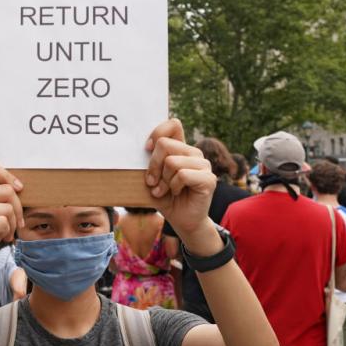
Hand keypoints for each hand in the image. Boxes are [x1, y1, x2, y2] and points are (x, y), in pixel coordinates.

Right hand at [0, 162, 23, 277]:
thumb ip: (1, 194)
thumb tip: (21, 186)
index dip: (8, 175)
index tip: (19, 188)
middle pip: (7, 191)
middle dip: (18, 209)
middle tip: (16, 222)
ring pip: (7, 209)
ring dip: (13, 224)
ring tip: (5, 231)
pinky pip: (3, 223)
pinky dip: (7, 232)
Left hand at [144, 119, 218, 253]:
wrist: (182, 221)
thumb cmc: (165, 198)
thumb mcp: (152, 177)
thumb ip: (149, 162)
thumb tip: (136, 149)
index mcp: (181, 149)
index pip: (173, 124)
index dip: (157, 132)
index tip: (146, 149)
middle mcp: (194, 153)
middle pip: (165, 144)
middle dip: (153, 166)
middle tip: (152, 182)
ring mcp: (203, 164)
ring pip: (172, 161)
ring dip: (163, 180)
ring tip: (164, 190)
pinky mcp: (208, 178)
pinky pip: (182, 175)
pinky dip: (173, 187)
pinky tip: (176, 193)